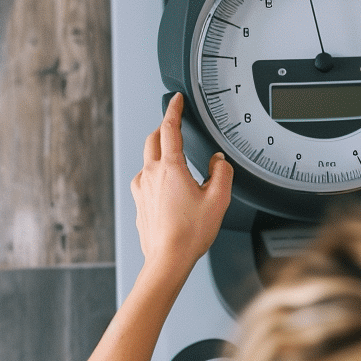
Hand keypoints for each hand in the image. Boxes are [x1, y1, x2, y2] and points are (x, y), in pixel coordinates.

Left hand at [131, 93, 233, 278]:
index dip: (174, 110)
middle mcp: (150, 174)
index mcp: (170, 168)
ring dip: (160, 153)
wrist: (167, 260)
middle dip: (164, 129)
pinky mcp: (138, 201)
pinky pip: (145, 179)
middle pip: (153, 139)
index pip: (169, 128)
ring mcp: (141, 188)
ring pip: (147, 159)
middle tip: (176, 127)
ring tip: (176, 161)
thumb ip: (222, 173)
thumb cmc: (190, 234)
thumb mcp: (218, 200)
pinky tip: (167, 187)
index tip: (176, 100)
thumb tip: (219, 162)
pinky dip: (155, 174)